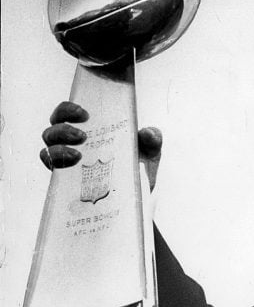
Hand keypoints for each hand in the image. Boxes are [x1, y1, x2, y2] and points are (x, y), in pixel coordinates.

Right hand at [40, 101, 162, 190]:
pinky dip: (56, 163)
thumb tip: (146, 133)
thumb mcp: (151, 150)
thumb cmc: (140, 165)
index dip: (68, 109)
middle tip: (82, 135)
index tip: (83, 112)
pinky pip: (51, 169)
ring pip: (48, 148)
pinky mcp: (65, 180)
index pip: (68, 113)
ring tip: (78, 154)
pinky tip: (73, 165)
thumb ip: (153, 138)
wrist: (138, 197)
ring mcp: (67, 162)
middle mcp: (73, 143)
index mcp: (90, 129)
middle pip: (53, 129)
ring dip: (58, 148)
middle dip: (62, 128)